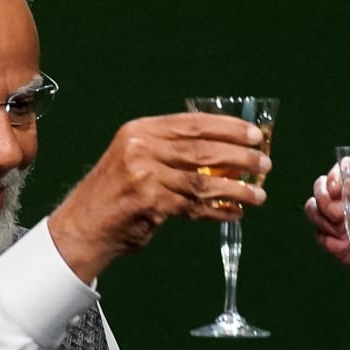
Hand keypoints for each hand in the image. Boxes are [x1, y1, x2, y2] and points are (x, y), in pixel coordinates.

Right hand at [49, 113, 268, 281]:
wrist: (84, 225)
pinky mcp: (151, 204)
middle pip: (203, 149)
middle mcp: (142, 149)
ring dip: (237, 188)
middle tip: (265, 162)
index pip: (193, 123)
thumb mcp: (136, 157)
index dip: (228, 127)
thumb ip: (172, 150)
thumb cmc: (115, 191)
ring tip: (259, 194)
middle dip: (240, 156)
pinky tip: (236, 212)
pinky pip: (195, 207)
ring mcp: (146, 176)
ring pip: (204, 180)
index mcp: (141, 131)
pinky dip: (219, 210)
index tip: (254, 134)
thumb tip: (225, 150)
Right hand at [304, 166, 349, 322]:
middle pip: (326, 184)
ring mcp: (349, 223)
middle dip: (323, 191)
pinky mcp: (343, 246)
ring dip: (318, 212)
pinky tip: (341, 244)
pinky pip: (320, 235)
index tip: (339, 184)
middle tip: (335, 208)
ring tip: (337, 224)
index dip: (340, 170)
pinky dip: (324, 236)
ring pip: (316, 206)